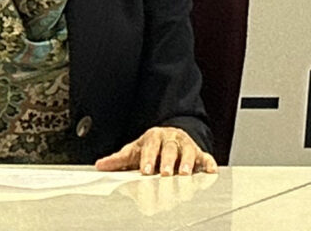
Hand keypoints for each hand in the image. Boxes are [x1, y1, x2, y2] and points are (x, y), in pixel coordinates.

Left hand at [95, 126, 216, 175]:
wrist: (169, 137)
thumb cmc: (150, 148)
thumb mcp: (133, 151)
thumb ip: (118, 159)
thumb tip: (100, 165)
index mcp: (154, 137)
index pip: (151, 145)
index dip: (149, 157)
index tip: (145, 170)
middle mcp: (171, 139)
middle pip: (171, 148)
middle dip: (169, 161)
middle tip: (165, 172)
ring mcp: (186, 145)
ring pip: (188, 151)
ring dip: (188, 162)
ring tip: (185, 173)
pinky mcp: (198, 152)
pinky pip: (205, 156)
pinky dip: (209, 163)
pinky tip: (210, 170)